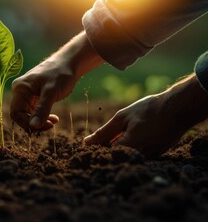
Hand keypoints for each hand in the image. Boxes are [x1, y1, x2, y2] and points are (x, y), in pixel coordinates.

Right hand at [10, 31, 103, 131]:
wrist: (70, 63)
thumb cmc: (60, 74)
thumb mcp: (51, 92)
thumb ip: (42, 109)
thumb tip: (33, 126)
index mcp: (20, 89)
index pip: (16, 113)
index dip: (27, 123)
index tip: (43, 126)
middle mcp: (20, 91)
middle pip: (21, 115)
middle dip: (35, 123)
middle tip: (50, 125)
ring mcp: (27, 94)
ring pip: (29, 115)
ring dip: (40, 121)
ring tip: (53, 122)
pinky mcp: (35, 97)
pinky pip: (35, 111)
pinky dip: (43, 116)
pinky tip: (54, 118)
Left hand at [84, 74, 207, 157]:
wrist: (178, 109)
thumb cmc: (149, 110)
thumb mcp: (122, 118)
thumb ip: (104, 132)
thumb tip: (86, 142)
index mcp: (128, 147)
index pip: (104, 154)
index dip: (95, 148)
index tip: (89, 144)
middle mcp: (138, 156)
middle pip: (115, 157)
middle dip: (106, 148)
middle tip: (107, 135)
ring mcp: (148, 157)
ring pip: (126, 156)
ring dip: (119, 147)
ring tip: (124, 132)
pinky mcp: (155, 155)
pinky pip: (137, 154)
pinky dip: (131, 147)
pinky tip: (134, 134)